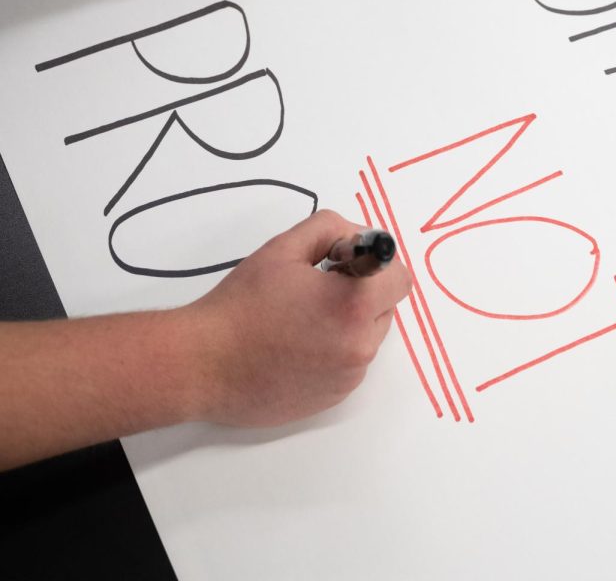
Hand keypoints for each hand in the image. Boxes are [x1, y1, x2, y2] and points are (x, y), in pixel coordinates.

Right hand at [187, 210, 411, 426]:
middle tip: (315, 290)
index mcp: (354, 307)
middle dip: (360, 294)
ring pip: (366, 337)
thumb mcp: (284, 249)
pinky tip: (294, 347)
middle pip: (384, 308)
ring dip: (346, 324)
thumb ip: (331, 230)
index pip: (399, 279)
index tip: (343, 266)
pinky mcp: (333, 398)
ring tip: (299, 321)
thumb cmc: (241, 305)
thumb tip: (358, 239)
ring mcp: (348, 377)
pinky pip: (348, 365)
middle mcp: (360, 346)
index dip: (375, 266)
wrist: (202, 364)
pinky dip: (332, 352)